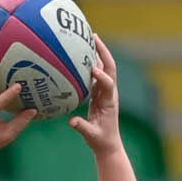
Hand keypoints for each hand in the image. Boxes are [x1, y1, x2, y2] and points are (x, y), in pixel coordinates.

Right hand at [68, 33, 121, 155]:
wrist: (108, 144)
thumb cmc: (100, 141)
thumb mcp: (91, 136)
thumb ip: (82, 127)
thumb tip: (71, 122)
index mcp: (109, 102)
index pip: (108, 85)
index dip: (102, 76)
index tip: (93, 69)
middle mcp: (109, 93)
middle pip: (110, 67)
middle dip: (103, 51)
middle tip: (94, 36)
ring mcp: (105, 91)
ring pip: (104, 67)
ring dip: (98, 52)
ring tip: (89, 37)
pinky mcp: (99, 92)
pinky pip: (96, 74)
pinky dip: (91, 62)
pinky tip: (82, 53)